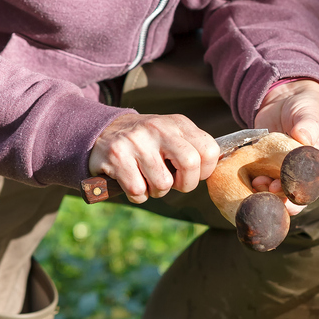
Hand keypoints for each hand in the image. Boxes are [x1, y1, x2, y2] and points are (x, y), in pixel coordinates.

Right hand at [89, 113, 220, 203]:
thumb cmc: (146, 142)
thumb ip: (193, 148)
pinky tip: (132, 182)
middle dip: (184, 184)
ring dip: (156, 191)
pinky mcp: (116, 156)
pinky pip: (138, 191)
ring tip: (148, 180)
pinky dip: (137, 195)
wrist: (102, 132)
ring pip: (163, 184)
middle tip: (173, 183)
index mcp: (177, 123)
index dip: (204, 171)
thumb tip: (215, 170)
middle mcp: (158, 127)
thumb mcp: (171, 135)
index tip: (191, 174)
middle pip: (190, 164)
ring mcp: (136, 141)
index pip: (209, 150)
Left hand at [252, 79, 318, 214]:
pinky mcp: (270, 173)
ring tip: (257, 182)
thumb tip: (303, 136)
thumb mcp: (309, 113)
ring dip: (266, 194)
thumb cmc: (306, 107)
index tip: (287, 183)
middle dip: (282, 197)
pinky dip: (255, 186)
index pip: (317, 183)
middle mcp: (308, 177)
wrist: (285, 101)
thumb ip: (307, 125)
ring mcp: (288, 177)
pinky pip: (263, 185)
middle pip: (298, 197)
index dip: (302, 188)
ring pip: (279, 196)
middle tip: (268, 187)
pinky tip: (249, 181)